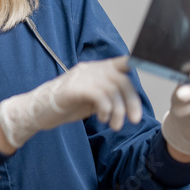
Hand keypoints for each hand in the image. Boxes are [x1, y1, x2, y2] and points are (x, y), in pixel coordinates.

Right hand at [0, 56, 142, 149]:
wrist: (35, 112)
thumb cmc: (63, 107)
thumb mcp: (90, 100)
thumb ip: (106, 96)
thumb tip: (127, 102)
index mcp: (94, 70)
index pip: (122, 63)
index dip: (138, 65)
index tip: (153, 72)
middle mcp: (89, 69)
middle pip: (121, 80)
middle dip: (131, 102)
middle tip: (133, 120)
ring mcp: (80, 77)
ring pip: (112, 89)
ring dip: (118, 111)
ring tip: (114, 125)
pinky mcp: (73, 88)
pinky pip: (99, 95)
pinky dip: (106, 109)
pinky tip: (102, 118)